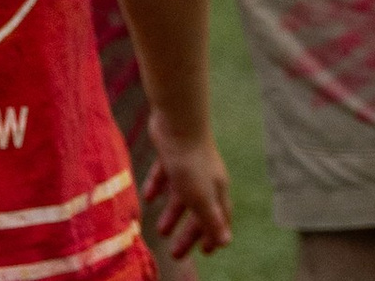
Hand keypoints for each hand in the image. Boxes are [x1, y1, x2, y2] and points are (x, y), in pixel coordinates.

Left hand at [141, 111, 232, 258]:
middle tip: (176, 253)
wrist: (179, 122)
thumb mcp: (200, 197)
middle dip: (189, 233)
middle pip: (199, 210)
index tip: (206, 252)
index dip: (214, 235)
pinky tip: (148, 196)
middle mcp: (206, 178)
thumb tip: (226, 243)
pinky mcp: (173, 154)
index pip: (219, 218)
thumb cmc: (191, 162)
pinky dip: (158, 187)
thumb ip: (211, 220)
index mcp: (217, 189)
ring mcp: (190, 166)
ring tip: (160, 231)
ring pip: (182, 196)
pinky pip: (166, 175)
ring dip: (172, 214)